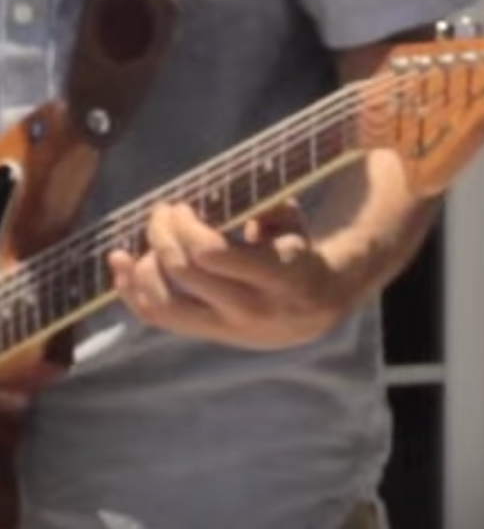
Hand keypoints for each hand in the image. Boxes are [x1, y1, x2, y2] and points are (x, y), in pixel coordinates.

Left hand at [105, 201, 355, 351]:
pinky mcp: (205, 335)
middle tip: (161, 213)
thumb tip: (220, 193)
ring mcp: (224, 326)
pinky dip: (132, 293)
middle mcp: (247, 307)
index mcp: (275, 276)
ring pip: (162, 304)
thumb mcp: (294, 227)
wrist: (315, 311)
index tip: (181, 206)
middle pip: (182, 272)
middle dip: (162, 235)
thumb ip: (265, 207)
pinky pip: (157, 318)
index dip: (186, 227)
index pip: (210, 253)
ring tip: (142, 245)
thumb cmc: (299, 255)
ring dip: (141, 270)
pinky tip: (123, 268)